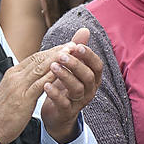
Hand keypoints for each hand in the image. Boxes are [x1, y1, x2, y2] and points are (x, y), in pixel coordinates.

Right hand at [0, 40, 79, 143]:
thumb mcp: (11, 92)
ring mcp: (19, 86)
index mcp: (12, 74)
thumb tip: (32, 76)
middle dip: (57, 50)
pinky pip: (40, 84)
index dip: (50, 51)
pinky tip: (63, 71)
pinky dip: (52, 75)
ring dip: (58, 59)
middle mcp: (15, 76)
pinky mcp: (24, 98)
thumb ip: (22, 82)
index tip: (63, 47)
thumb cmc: (1, 113)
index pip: (34, 57)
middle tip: (72, 44)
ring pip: (40, 67)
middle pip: (39, 58)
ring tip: (72, 52)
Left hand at [40, 28, 102, 143]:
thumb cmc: (66, 86)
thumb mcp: (72, 67)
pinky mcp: (66, 111)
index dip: (88, 55)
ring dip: (65, 76)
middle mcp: (89, 90)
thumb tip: (84, 29)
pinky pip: (64, 103)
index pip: (97, 65)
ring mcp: (79, 102)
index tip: (76, 46)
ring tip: (53, 67)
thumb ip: (78, 49)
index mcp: (92, 78)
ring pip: (77, 89)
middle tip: (61, 55)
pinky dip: (55, 94)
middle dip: (76, 64)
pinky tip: (46, 84)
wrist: (57, 113)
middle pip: (88, 76)